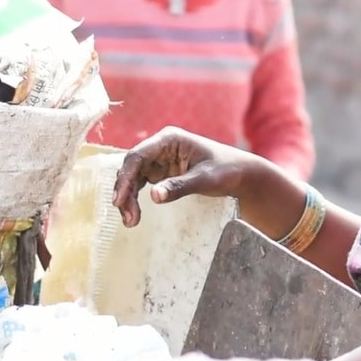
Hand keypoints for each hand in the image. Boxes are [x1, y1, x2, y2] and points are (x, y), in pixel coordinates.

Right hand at [112, 127, 270, 226]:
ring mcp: (160, 159)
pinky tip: (134, 214)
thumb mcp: (205, 180)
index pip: (138, 156)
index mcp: (169, 139)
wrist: (241, 174)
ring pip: (134, 177)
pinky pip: (141, 184)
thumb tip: (154, 196)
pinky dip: (136, 198)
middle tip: (128, 218)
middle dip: (125, 192)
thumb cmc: (227, 170)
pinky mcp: (162, 172)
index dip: (125, 177)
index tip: (119, 200)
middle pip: (132, 167)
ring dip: (128, 197)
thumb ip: (180, 186)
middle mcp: (161, 146)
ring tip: (131, 221)